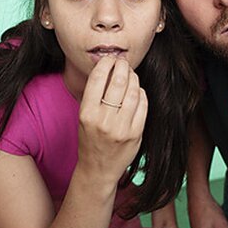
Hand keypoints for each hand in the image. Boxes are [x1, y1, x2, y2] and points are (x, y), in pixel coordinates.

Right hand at [76, 57, 147, 185]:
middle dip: (123, 66)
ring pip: (133, 91)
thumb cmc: (90, 138)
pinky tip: (137, 92)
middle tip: (124, 63)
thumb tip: (108, 67)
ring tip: (131, 75)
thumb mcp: (85, 117)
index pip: (99, 78)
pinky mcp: (136, 133)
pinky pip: (142, 105)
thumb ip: (95, 94)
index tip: (110, 58)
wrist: (98, 168)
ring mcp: (122, 127)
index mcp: (87, 113)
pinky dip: (141, 94)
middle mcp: (104, 120)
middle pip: (119, 81)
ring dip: (134, 78)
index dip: (107, 63)